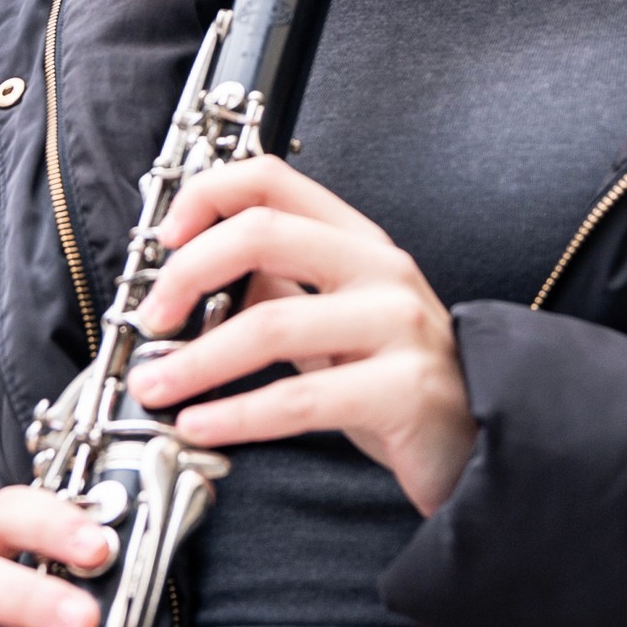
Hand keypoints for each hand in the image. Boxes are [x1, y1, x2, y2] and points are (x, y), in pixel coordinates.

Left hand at [127, 156, 478, 518]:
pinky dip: (235, 416)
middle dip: (185, 276)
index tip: (162, 240)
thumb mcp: (333, 322)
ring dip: (195, 360)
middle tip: (150, 321)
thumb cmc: (395, 384)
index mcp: (357, 241)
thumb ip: (277, 291)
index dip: (206, 196)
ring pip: (270, 323)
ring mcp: (397, 326)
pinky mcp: (403, 391)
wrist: (476, 447)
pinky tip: (200, 427)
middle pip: (262, 235)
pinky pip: (299, 400)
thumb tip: (194, 277)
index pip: (272, 179)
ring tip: (155, 387)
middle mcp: (380, 270)